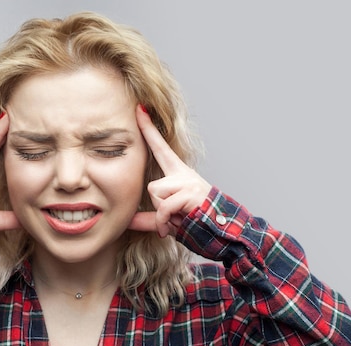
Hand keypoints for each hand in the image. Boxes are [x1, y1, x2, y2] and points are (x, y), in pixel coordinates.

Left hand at [129, 105, 211, 236]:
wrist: (222, 232)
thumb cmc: (196, 223)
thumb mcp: (169, 219)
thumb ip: (149, 218)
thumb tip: (127, 221)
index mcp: (178, 175)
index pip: (159, 147)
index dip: (148, 129)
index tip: (139, 109)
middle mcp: (183, 174)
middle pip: (151, 186)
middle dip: (158, 207)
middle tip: (175, 216)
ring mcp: (188, 181)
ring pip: (156, 194)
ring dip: (163, 213)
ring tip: (180, 217)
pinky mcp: (190, 192)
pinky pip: (164, 207)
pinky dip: (165, 220)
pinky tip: (179, 223)